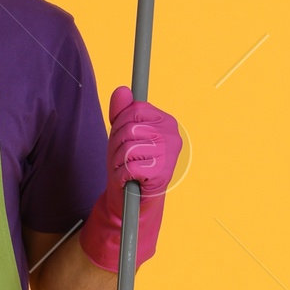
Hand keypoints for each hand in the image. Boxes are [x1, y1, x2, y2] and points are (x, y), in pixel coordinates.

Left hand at [79, 88, 181, 271]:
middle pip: (130, 127)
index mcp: (165, 121)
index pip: (135, 109)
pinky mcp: (162, 172)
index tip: (123, 139)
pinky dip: (121, 175)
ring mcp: (169, 153)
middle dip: (117, 145)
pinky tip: (127, 180)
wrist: (131, 199)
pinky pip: (130, 165)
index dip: (120, 124)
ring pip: (129, 146)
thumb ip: (121, 111)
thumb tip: (121, 91)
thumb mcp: (120, 134)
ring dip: (118, 161)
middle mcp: (172, 135)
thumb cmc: (127, 165)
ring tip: (124, 170)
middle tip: (122, 159)